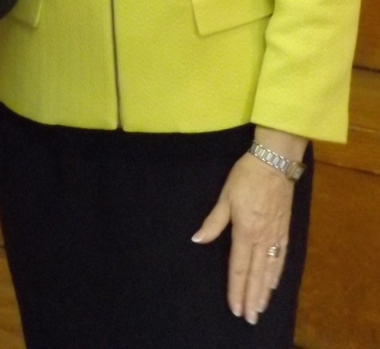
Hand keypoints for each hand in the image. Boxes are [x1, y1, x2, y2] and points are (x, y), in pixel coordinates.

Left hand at [191, 146, 298, 324]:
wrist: (274, 164)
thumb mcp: (225, 197)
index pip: (239, 267)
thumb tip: (197, 240)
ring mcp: (276, 235)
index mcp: (245, 232)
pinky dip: (278, 274)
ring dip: (265, 291)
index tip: (235, 307)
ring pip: (271, 270)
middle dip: (252, 298)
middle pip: (256, 274)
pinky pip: (282, 258)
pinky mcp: (285, 230)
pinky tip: (274, 284)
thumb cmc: (245, 178)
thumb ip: (213, 222)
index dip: (236, 289)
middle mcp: (263, 238)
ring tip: (261, 308)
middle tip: (250, 318)